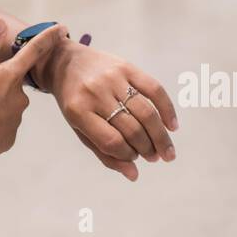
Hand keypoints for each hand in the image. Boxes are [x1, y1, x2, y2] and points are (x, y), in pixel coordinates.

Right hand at [0, 20, 67, 167]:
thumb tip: (1, 25)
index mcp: (10, 76)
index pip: (34, 50)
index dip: (48, 37)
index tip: (62, 29)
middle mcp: (18, 99)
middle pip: (12, 83)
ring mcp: (14, 121)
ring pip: (6, 106)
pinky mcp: (6, 140)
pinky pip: (1, 127)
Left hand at [38, 41, 177, 182]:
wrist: (65, 62)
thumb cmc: (74, 101)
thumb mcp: (79, 128)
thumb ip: (105, 153)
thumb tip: (134, 175)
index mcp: (78, 111)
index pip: (111, 141)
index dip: (128, 155)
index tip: (134, 158)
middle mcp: (95, 93)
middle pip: (131, 128)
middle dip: (147, 148)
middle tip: (154, 158)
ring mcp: (111, 78)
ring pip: (146, 111)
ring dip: (160, 136)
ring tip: (166, 151)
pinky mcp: (126, 66)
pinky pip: (154, 88)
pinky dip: (167, 109)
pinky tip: (172, 126)